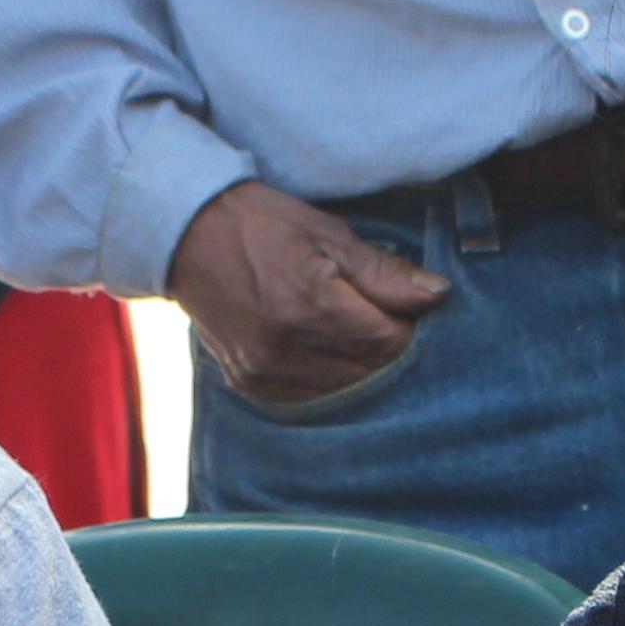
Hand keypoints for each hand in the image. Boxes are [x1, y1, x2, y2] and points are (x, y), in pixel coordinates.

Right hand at [166, 181, 447, 408]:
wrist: (186, 236)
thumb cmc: (262, 225)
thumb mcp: (327, 234)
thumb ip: (383, 271)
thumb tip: (439, 295)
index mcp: (308, 305)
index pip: (390, 341)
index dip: (407, 324)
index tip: (402, 303)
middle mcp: (284, 349)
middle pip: (371, 372)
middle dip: (388, 349)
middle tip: (381, 316)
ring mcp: (263, 373)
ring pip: (345, 392)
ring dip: (361, 368)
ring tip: (353, 332)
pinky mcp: (250, 386)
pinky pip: (312, 400)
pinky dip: (330, 381)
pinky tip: (327, 352)